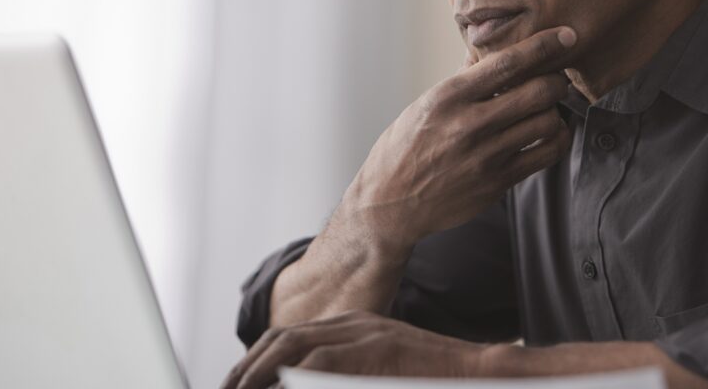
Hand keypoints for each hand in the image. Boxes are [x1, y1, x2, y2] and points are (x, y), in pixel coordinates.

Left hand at [222, 311, 486, 388]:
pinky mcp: (376, 349)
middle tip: (227, 387)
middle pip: (284, 336)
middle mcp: (354, 324)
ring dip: (259, 369)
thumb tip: (306, 382)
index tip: (239, 381)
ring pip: (293, 343)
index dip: (259, 360)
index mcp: (354, 328)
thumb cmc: (434, 379)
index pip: (292, 337)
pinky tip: (277, 385)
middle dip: (248, 365)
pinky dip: (293, 375)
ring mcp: (365, 333)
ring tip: (238, 387)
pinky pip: (321, 360)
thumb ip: (347, 374)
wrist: (479, 371)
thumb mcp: (383, 371)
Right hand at [338, 26, 576, 252]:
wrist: (391, 202)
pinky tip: (551, 133)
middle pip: (537, 91)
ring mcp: (486, 156)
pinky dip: (557, 139)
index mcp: (449, 97)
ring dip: (555, 110)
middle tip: (555, 78)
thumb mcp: (424, 104)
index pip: (506, 62)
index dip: (543, 45)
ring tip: (548, 108)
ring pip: (547, 122)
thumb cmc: (405, 147)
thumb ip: (462, 79)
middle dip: (556, 80)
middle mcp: (469, 124)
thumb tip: (488, 50)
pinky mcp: (498, 182)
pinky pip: (546, 155)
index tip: (565, 36)